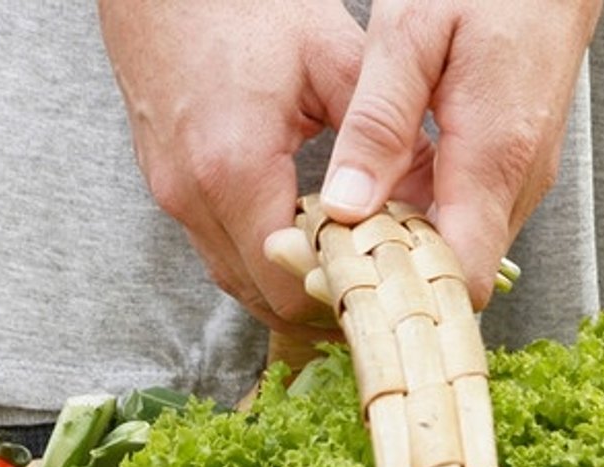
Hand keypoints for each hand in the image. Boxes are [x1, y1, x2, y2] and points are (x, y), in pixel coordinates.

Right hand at [99, 0, 370, 340]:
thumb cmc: (244, 6)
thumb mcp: (331, 57)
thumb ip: (386, 133)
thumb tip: (437, 193)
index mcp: (234, 169)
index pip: (290, 284)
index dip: (344, 296)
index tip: (392, 288)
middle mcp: (192, 197)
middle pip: (263, 299)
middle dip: (322, 298)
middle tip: (379, 284)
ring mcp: (172, 198)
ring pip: (238, 282)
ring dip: (290, 282)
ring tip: (348, 266)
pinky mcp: (166, 189)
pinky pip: (219, 250)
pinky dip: (262, 257)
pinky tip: (305, 236)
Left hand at [320, 0, 601, 306]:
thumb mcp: (410, 35)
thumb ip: (379, 124)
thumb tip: (346, 206)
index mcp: (494, 156)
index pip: (460, 277)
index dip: (399, 293)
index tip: (335, 275)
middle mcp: (519, 181)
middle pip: (455, 275)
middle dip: (389, 277)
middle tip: (318, 256)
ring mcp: (522, 178)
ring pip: (460, 251)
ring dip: (402, 251)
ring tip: (338, 231)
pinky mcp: (516, 168)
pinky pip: (467, 219)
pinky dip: (420, 223)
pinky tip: (377, 199)